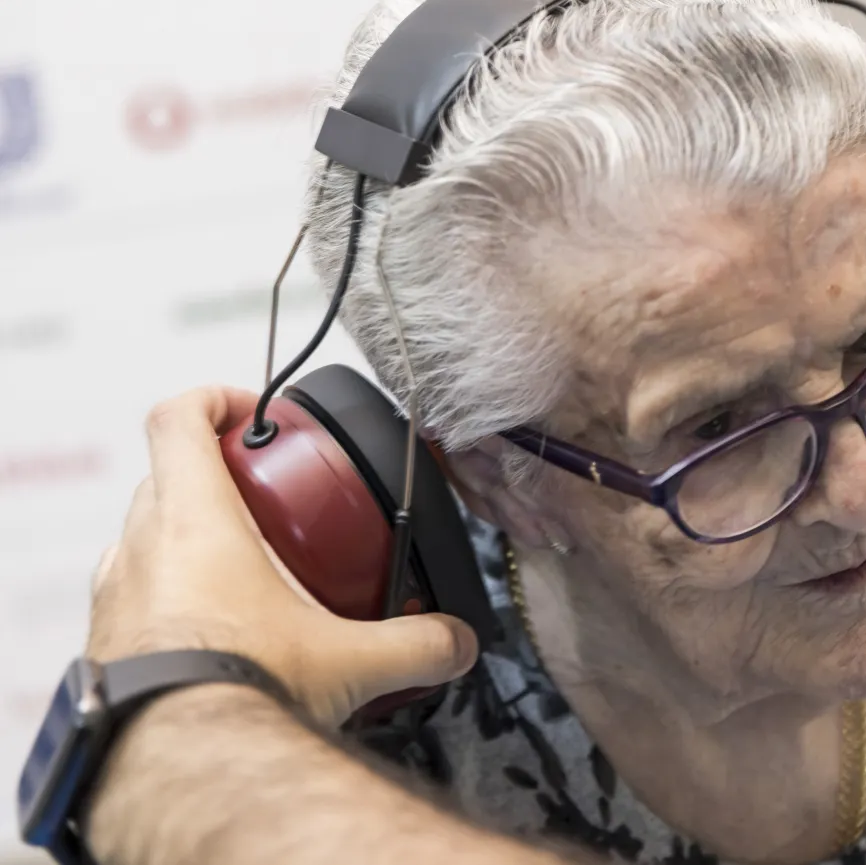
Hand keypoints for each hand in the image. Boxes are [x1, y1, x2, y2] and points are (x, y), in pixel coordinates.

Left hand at [88, 386, 478, 725]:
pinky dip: (169, 601)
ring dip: (186, 543)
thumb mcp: (349, 660)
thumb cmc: (242, 691)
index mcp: (194, 522)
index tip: (250, 413)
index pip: (177, 419)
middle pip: (166, 479)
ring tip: (242, 577)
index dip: (212, 399)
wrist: (176, 769)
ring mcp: (113, 599)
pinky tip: (214, 637)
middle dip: (217, 482)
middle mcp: (140, 550)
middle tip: (267, 507)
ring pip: (143, 540)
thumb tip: (458, 641)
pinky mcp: (104, 649)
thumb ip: (414, 643)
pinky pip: (134, 600)